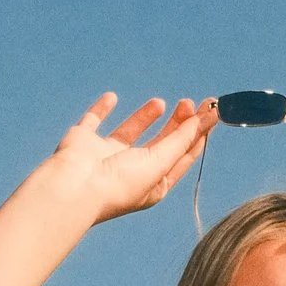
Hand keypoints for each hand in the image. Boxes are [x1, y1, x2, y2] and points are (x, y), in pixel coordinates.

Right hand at [37, 92, 211, 225]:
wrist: (74, 187)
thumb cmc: (120, 183)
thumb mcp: (159, 162)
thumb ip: (181, 140)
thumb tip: (205, 119)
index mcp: (153, 184)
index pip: (182, 156)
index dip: (198, 134)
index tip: (211, 111)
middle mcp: (131, 171)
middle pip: (161, 143)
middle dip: (177, 123)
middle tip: (188, 102)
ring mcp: (107, 156)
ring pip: (131, 133)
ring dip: (146, 117)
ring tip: (161, 103)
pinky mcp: (84, 142)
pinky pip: (94, 121)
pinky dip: (101, 109)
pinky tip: (112, 98)